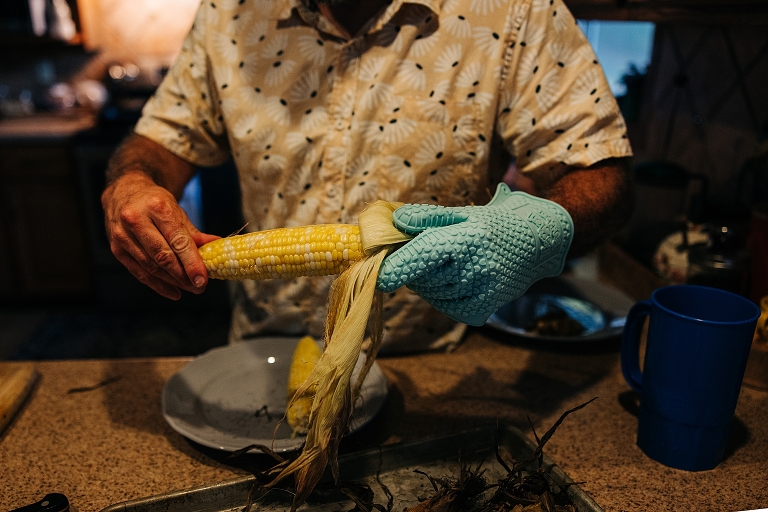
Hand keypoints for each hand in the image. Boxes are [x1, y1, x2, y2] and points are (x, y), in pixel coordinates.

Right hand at [101, 173, 218, 299]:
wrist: (124, 192)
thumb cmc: (155, 203)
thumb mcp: (176, 211)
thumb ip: (194, 233)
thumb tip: (218, 245)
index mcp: (157, 207)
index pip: (177, 240)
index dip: (191, 262)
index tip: (202, 279)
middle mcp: (136, 220)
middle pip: (162, 256)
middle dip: (182, 276)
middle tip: (199, 288)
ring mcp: (122, 235)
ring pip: (150, 266)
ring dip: (172, 282)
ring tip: (189, 289)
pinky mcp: (116, 248)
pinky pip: (138, 272)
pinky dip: (157, 284)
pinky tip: (172, 291)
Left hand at [376, 184, 572, 325]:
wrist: (539, 241)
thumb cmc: (493, 224)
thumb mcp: (463, 214)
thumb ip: (427, 218)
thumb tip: (394, 222)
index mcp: (468, 237)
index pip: (425, 253)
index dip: (399, 266)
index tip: (380, 275)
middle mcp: (477, 266)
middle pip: (426, 277)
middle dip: (412, 270)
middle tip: (415, 257)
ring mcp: (483, 290)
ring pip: (435, 295)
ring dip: (426, 284)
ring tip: (441, 266)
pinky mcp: (487, 307)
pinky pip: (450, 309)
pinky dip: (442, 298)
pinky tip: (452, 283)